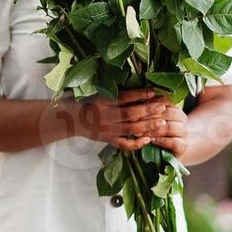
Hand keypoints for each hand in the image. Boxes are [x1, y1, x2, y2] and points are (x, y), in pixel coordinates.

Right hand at [61, 87, 180, 152]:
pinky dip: (135, 144)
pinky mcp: (107, 140)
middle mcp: (105, 116)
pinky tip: (147, 140)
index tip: (153, 91)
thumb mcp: (96, 93)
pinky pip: (123, 144)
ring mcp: (107, 130)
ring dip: (147, 126)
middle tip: (162, 107)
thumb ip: (114, 92)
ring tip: (162, 122)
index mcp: (102, 101)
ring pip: (130, 129)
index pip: (123, 97)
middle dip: (147, 110)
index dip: (138, 94)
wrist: (69, 119)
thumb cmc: (85, 102)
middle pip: (129, 113)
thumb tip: (137, 87)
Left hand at [137, 91, 188, 158]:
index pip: (165, 101)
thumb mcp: (153, 117)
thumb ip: (148, 109)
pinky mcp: (183, 146)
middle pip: (168, 113)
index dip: (151, 103)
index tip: (137, 105)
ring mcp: (183, 132)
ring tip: (139, 132)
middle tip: (134, 120)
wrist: (172, 146)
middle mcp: (182, 118)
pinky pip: (174, 142)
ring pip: (170, 127)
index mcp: (175, 107)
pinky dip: (161, 141)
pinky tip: (151, 141)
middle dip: (149, 116)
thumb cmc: (158, 129)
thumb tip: (136, 101)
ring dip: (153, 130)